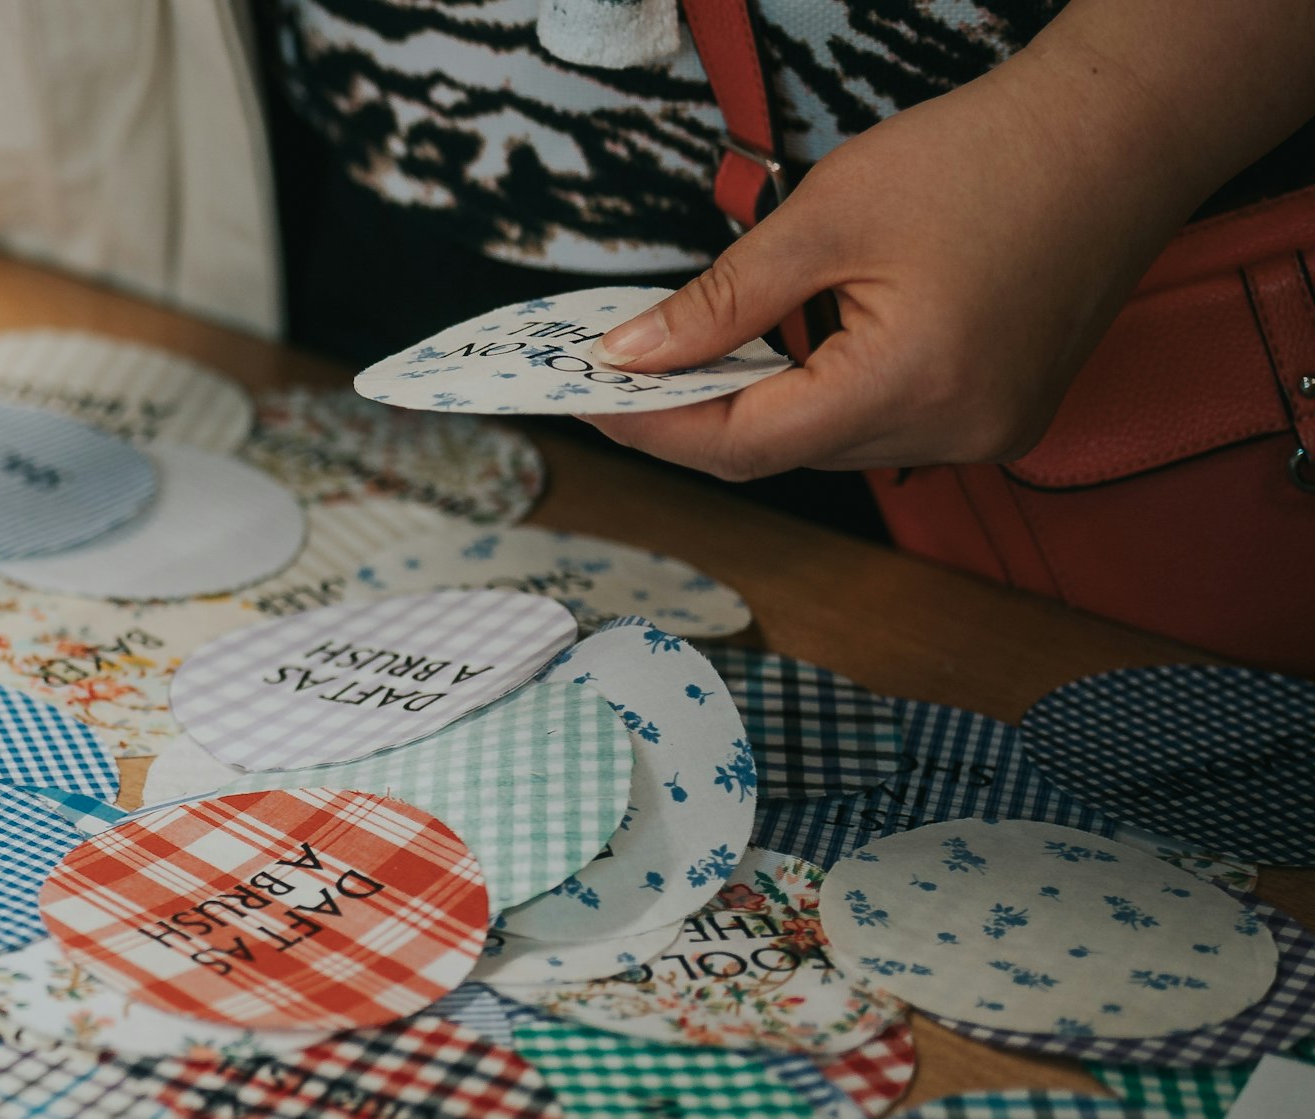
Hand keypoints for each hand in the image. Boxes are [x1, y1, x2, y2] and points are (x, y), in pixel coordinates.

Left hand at [585, 0, 1314, 479]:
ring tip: (685, 357)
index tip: (585, 396)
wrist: (1115, 134)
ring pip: (831, 442)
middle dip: (695, 414)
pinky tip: (783, 351)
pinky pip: (884, 423)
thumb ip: (721, 300)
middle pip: (785, 451)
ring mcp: (989, 430)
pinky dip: (822, 394)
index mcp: (911, 386)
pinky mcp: (1004, 412)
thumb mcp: (826, 218)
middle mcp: (957, 430)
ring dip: (758, 405)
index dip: (654, 426)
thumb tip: (633, 354)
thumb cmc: (984, 157)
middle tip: (616, 370)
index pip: (744, 445)